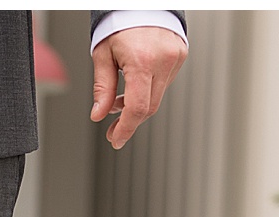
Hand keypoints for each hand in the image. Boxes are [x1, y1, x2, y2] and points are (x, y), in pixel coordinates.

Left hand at [90, 26, 187, 149]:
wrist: (142, 2)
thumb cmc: (120, 23)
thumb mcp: (102, 55)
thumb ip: (102, 87)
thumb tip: (98, 115)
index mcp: (142, 61)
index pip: (138, 107)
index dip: (126, 128)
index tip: (116, 140)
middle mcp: (163, 60)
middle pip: (149, 107)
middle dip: (130, 122)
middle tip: (113, 130)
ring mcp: (175, 58)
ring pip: (157, 97)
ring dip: (138, 105)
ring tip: (118, 102)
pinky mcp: (180, 55)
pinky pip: (164, 83)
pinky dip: (148, 91)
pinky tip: (135, 86)